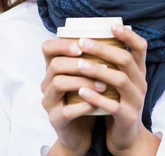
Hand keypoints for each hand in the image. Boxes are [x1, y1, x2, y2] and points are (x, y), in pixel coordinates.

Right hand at [41, 39, 106, 154]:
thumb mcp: (87, 76)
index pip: (47, 48)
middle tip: (103, 67)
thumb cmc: (87, 98)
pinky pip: (67, 110)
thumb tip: (117, 33)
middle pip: (55, 65)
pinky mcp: (56, 120)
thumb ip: (94, 58)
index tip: (81, 46)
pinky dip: (84, 105)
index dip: (62, 44)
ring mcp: (50, 102)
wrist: (82, 132)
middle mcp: (47, 83)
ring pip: (59, 84)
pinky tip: (97, 104)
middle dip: (79, 63)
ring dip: (84, 82)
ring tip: (104, 85)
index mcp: (54, 69)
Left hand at [75, 25, 160, 154]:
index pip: (141, 47)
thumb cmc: (117, 101)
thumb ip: (112, 63)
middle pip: (126, 60)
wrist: (126, 135)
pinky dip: (97, 98)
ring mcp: (136, 100)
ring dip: (98, 71)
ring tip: (79, 65)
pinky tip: (82, 92)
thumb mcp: (120, 80)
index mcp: (139, 71)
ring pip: (120, 80)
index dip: (128, 35)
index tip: (112, 25)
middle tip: (82, 42)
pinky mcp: (127, 117)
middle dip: (103, 49)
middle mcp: (140, 83)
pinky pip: (113, 105)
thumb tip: (91, 36)